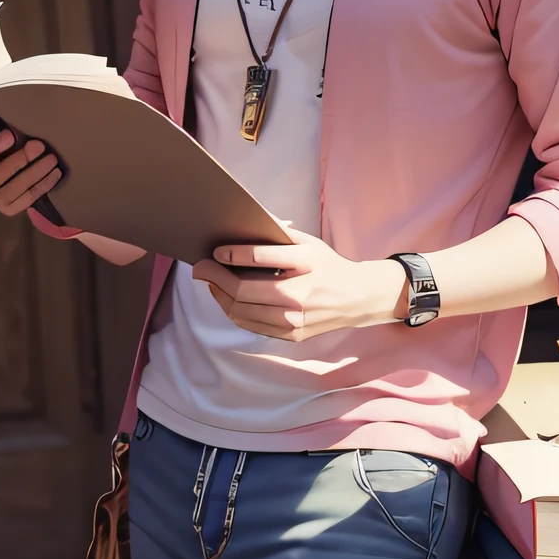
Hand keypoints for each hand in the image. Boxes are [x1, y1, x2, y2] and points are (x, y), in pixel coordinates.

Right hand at [0, 121, 61, 216]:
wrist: (14, 151)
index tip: (10, 135)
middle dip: (17, 162)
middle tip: (38, 146)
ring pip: (10, 192)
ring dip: (33, 175)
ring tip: (51, 160)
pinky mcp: (10, 207)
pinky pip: (26, 201)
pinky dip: (42, 188)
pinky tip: (55, 174)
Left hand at [192, 228, 406, 341]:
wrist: (358, 298)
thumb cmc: (329, 266)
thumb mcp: (310, 243)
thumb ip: (278, 235)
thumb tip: (245, 224)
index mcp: (306, 263)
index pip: (259, 257)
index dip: (230, 254)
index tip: (215, 251)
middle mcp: (300, 294)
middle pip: (243, 289)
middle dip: (215, 277)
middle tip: (200, 268)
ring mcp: (295, 318)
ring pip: (243, 311)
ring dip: (220, 295)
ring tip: (211, 283)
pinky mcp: (292, 334)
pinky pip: (252, 325)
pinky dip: (234, 311)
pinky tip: (228, 299)